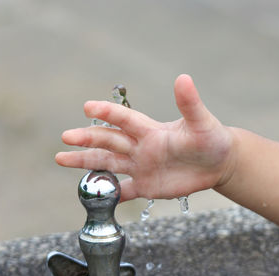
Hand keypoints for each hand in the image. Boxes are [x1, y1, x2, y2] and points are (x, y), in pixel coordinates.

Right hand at [56, 74, 235, 201]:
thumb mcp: (201, 122)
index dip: (107, 113)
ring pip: (108, 164)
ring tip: (61, 158)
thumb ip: (189, 104)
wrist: (217, 163)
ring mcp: (141, 167)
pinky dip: (108, 194)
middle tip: (65, 137)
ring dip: (85, 162)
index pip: (124, 119)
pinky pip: (123, 191)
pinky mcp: (146, 186)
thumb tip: (183, 78)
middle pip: (108, 141)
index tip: (87, 106)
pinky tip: (92, 194)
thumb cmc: (210, 138)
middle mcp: (140, 147)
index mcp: (150, 130)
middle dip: (86, 139)